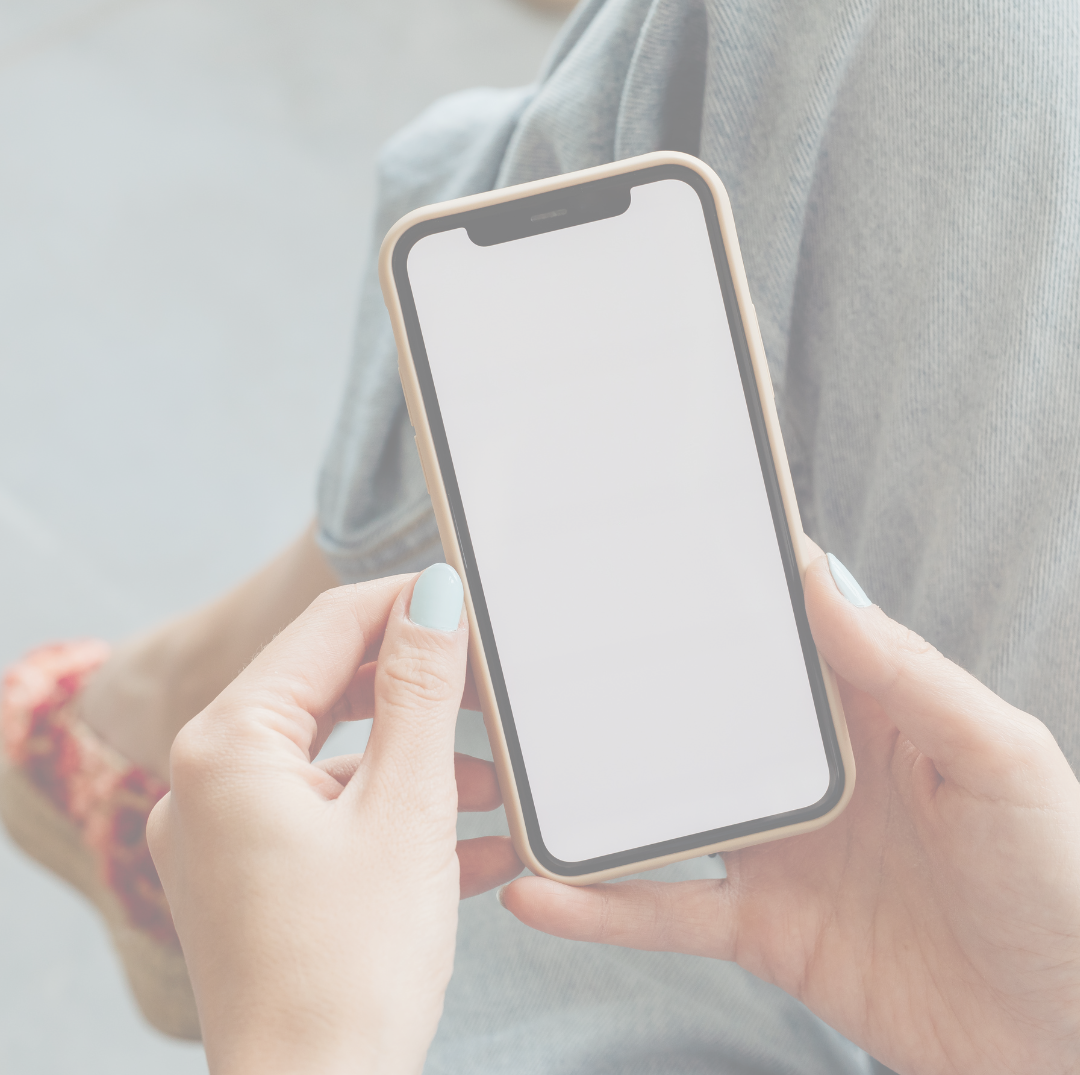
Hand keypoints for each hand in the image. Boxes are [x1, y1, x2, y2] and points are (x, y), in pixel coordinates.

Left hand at [147, 567, 520, 1074]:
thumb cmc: (351, 970)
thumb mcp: (404, 807)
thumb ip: (420, 690)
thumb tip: (434, 596)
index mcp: (227, 747)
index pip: (325, 628)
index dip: (402, 601)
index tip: (466, 594)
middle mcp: (209, 781)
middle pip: (330, 689)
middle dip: (419, 691)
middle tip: (489, 690)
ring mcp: (227, 833)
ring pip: (339, 756)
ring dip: (420, 761)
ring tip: (493, 787)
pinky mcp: (255, 876)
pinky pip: (333, 814)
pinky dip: (397, 814)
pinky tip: (471, 843)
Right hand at [500, 552, 1079, 1074]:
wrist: (1064, 1042)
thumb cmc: (1059, 885)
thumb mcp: (1000, 759)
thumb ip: (909, 673)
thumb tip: (823, 584)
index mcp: (865, 708)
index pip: (775, 629)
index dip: (715, 583)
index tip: (638, 541)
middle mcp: (804, 769)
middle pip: (694, 710)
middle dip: (620, 677)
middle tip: (533, 644)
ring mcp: (774, 848)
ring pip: (657, 808)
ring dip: (583, 792)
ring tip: (504, 764)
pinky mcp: (759, 927)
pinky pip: (661, 913)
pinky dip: (597, 907)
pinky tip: (537, 892)